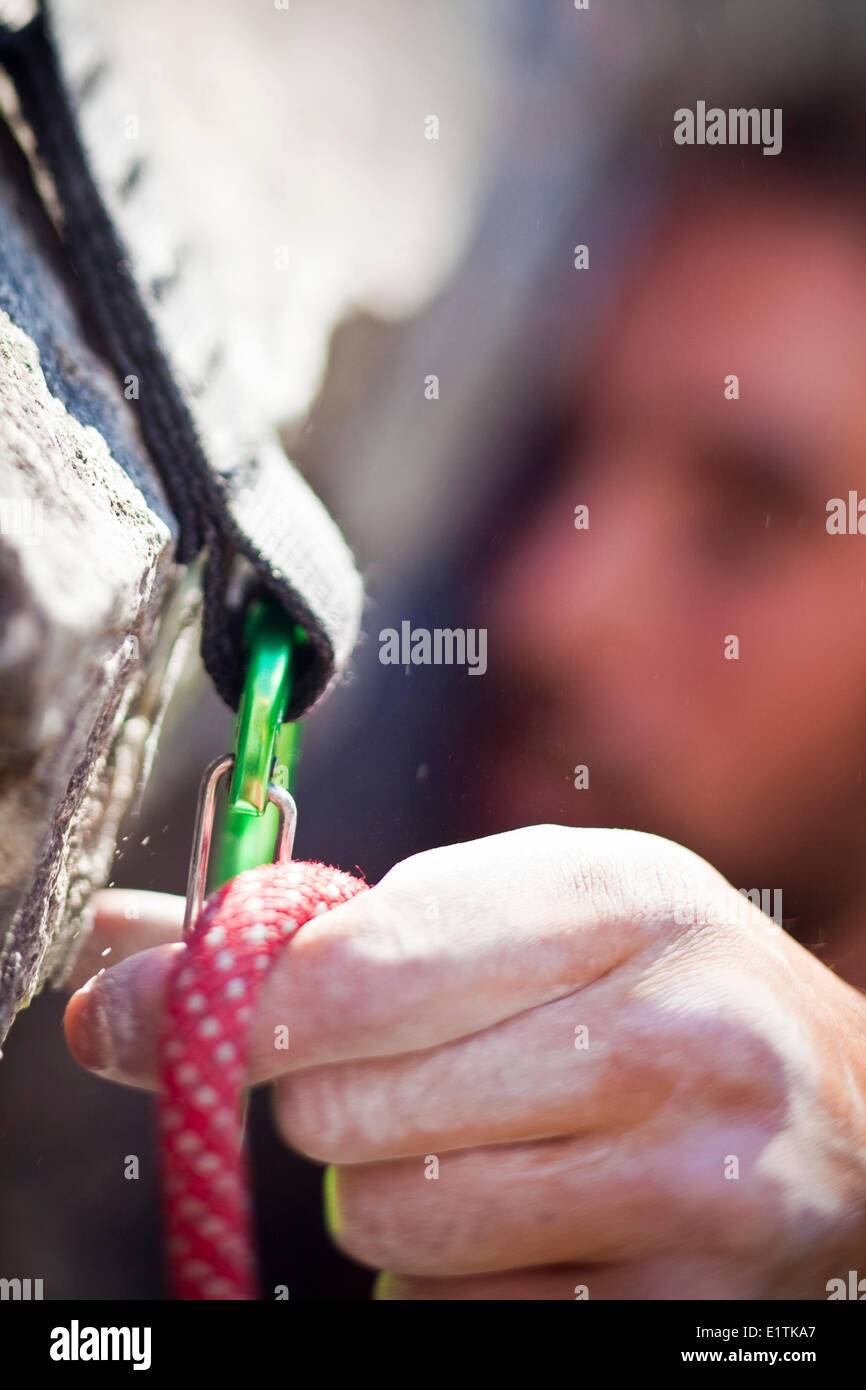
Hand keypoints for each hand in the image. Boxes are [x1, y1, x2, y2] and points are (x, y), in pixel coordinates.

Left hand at [64, 827, 865, 1298]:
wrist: (845, 1102)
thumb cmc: (653, 980)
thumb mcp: (524, 903)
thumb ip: (327, 926)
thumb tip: (118, 958)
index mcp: (620, 897)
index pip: (361, 968)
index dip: (219, 998)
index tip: (127, 1011)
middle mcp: (668, 1034)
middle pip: (346, 1108)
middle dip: (323, 1091)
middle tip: (386, 1066)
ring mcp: (690, 1187)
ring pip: (387, 1223)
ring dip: (387, 1183)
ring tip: (482, 1133)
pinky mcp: (678, 1306)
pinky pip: (452, 1309)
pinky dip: (451, 1265)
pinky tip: (535, 1207)